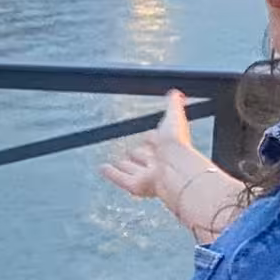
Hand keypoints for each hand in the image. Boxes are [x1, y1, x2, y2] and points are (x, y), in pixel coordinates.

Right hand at [101, 90, 202, 205]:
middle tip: (131, 152)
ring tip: (115, 162)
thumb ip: (173, 105)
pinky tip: (102, 169)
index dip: (152, 138)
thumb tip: (176, 93)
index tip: (147, 136)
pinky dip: (111, 174)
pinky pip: (121, 179)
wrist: (176, 168)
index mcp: (168, 146)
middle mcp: (158, 162)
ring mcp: (147, 175)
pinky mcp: (136, 186)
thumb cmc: (177, 144)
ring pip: (133, 170)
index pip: (156, 140)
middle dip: (138, 154)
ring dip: (124, 166)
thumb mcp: (174, 117)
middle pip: (145, 157)